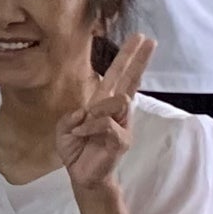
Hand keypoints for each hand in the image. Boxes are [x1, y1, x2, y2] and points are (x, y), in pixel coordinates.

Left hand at [58, 34, 151, 196]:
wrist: (81, 175)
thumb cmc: (75, 149)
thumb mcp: (64, 128)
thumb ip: (71, 116)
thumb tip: (86, 111)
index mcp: (103, 104)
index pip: (119, 77)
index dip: (128, 58)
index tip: (141, 39)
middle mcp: (116, 111)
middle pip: (130, 80)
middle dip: (137, 59)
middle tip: (147, 39)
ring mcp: (123, 125)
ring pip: (118, 100)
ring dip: (97, 111)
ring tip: (83, 127)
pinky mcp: (122, 140)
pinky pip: (107, 123)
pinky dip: (90, 127)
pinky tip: (81, 135)